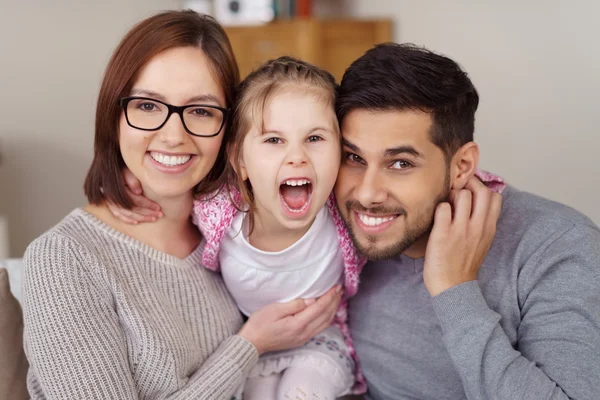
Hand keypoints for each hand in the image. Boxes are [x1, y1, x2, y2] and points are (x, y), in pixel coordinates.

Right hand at [107, 168, 162, 223]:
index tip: (159, 207)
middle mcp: (113, 198)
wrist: (111, 170)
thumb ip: (132, 180)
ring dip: (141, 218)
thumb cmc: (122, 169)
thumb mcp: (127, 171)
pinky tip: (137, 222)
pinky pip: (118, 215)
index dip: (148, 205)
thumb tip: (138, 192)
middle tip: (160, 215)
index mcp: (118, 189)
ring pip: (127, 214)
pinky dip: (127, 220)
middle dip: (147, 213)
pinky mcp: (109, 205)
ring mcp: (110, 203)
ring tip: (153, 219)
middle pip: (132, 209)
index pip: (135, 200)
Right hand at [238, 285, 342, 354]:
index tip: (336, 287)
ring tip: (337, 298)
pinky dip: (327, 318)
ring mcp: (304, 338)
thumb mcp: (274, 309)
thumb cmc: (260, 324)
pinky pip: (320, 328)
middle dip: (334, 302)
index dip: (329, 297)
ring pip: (325, 323)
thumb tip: (311, 300)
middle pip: (326, 316)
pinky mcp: (301, 340)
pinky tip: (328, 311)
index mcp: (298, 324)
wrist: (252, 343)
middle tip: (340, 289)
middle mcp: (304, 333)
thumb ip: (295, 305)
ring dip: (333, 310)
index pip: (319, 308)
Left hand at [423, 177, 501, 296]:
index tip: (470, 190)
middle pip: (481, 190)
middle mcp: (478, 226)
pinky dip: (438, 207)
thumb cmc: (464, 264)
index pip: (495, 197)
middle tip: (456, 190)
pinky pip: (442, 208)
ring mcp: (460, 230)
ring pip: (462, 194)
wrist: (452, 287)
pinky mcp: (442, 234)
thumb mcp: (482, 242)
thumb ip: (483, 223)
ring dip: (451, 194)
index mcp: (488, 228)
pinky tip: (436, 217)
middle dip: (468, 184)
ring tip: (446, 204)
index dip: (482, 188)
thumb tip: (479, 203)